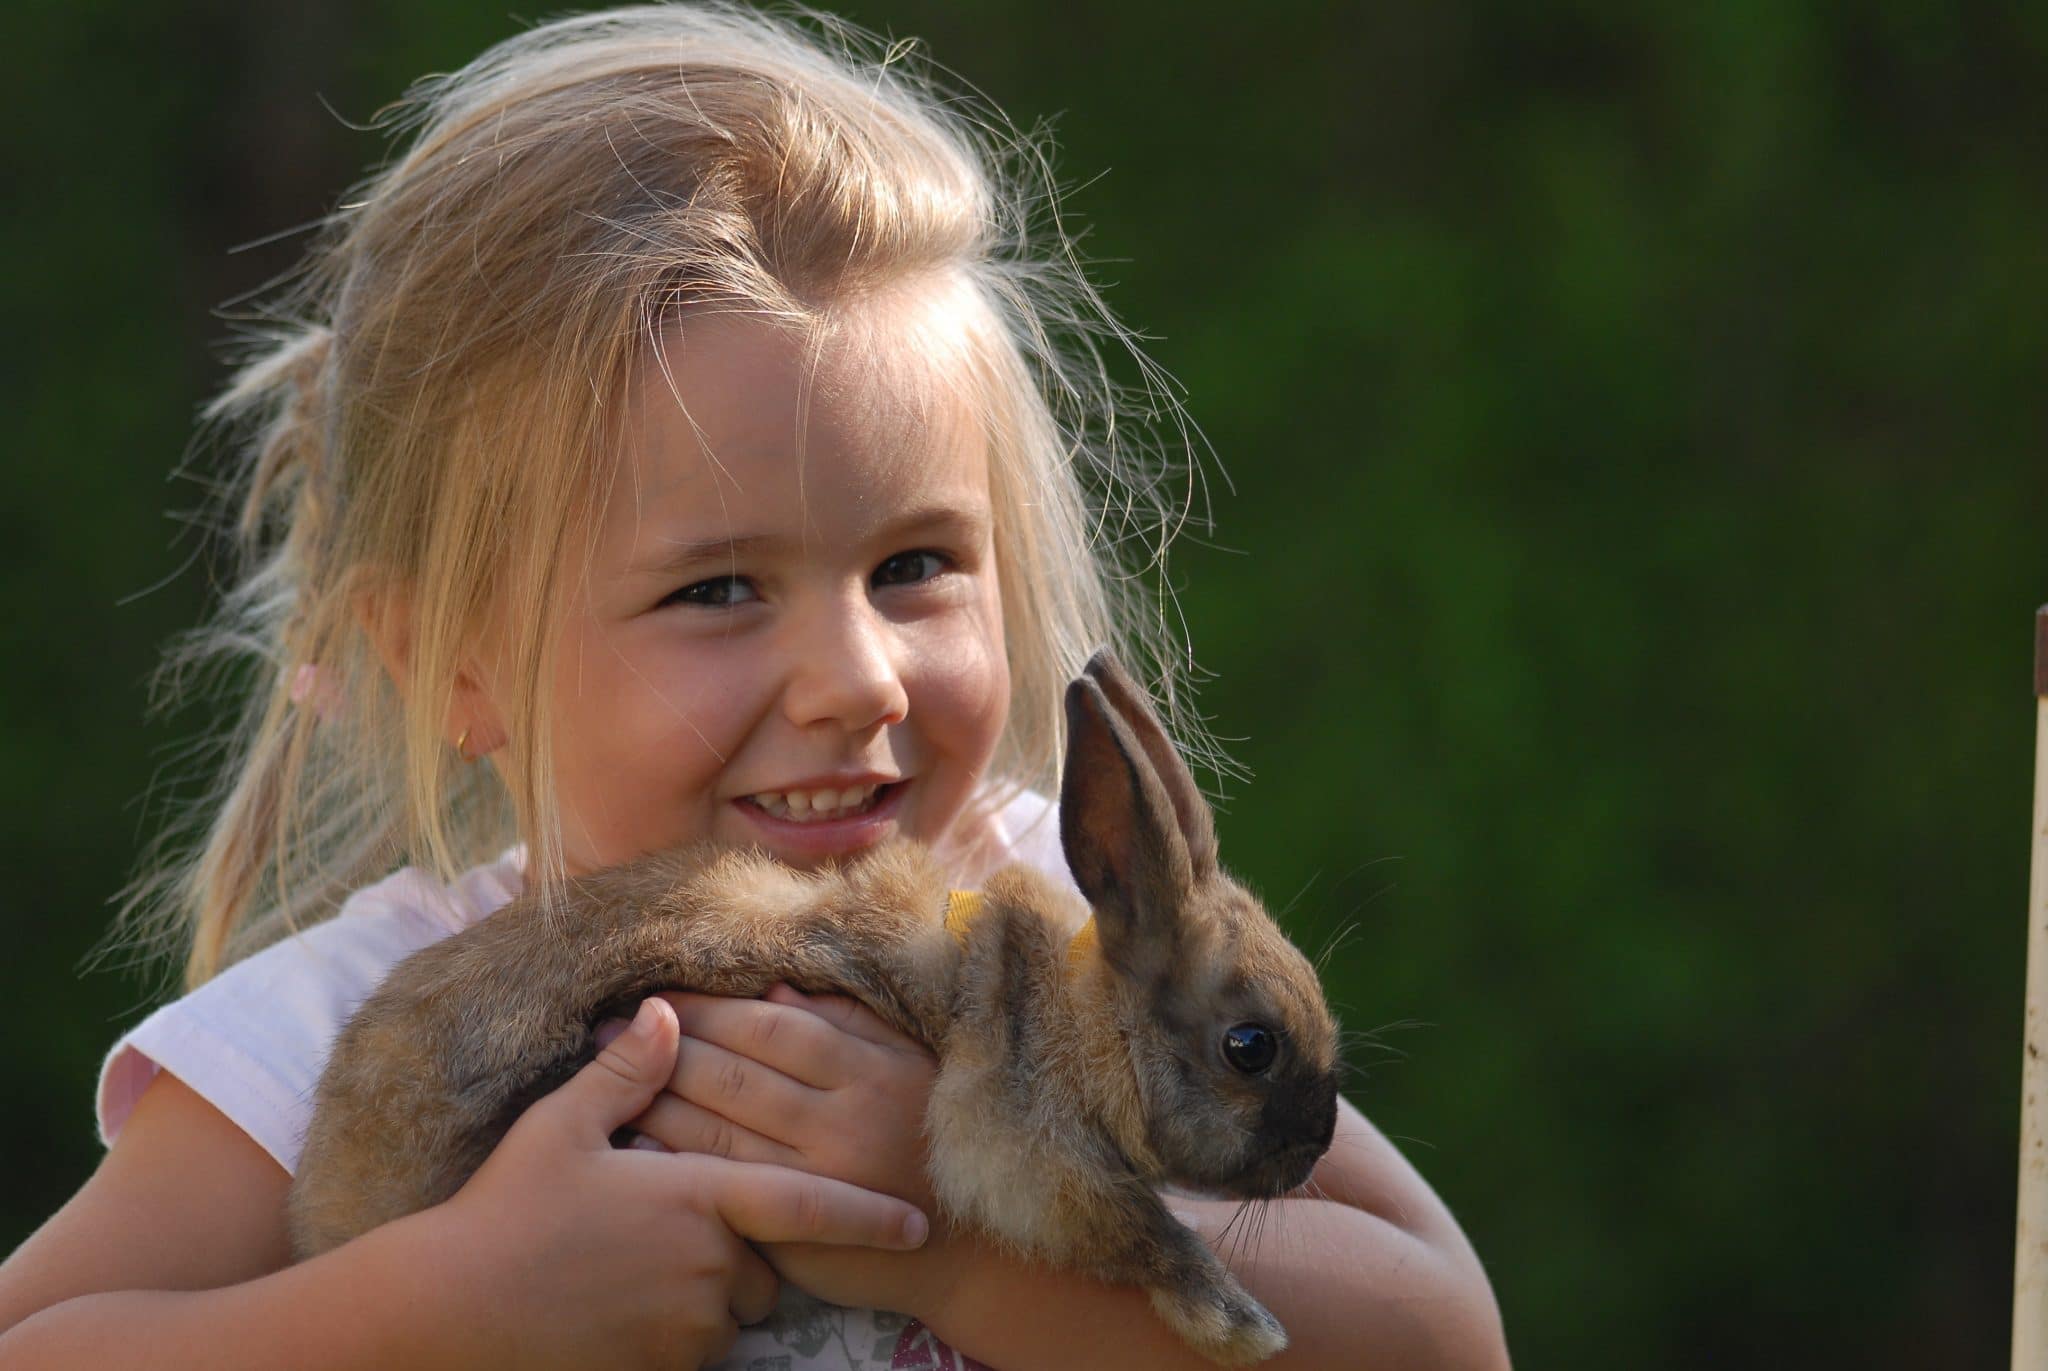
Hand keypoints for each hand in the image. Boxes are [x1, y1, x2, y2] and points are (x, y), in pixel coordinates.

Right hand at [431, 997, 929, 1369]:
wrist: (448, 1312)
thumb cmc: (504, 1212)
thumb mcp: (562, 1128)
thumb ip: (629, 1073)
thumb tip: (668, 1013)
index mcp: (696, 1197)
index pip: (807, 1205)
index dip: (867, 1216)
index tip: (917, 1224)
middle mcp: (706, 1266)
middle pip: (766, 1266)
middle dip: (744, 1251)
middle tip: (681, 1230)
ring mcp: (685, 1327)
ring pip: (733, 1313)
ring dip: (712, 1294)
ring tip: (643, 1269)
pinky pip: (698, 1353)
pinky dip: (681, 1333)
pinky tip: (629, 1307)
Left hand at [619, 986, 969, 1317]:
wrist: (975, 1246)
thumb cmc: (937, 1139)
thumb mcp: (910, 1063)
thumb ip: (848, 1023)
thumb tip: (775, 993)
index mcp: (866, 1071)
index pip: (769, 1027)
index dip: (708, 1010)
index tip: (658, 997)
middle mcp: (838, 1122)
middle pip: (733, 1074)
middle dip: (663, 1046)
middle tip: (603, 1028)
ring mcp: (813, 1179)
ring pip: (717, 1129)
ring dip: (653, 1098)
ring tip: (603, 1075)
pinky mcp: (795, 1230)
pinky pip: (719, 1185)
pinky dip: (672, 1161)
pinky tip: (632, 1141)